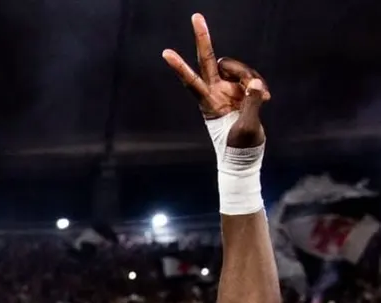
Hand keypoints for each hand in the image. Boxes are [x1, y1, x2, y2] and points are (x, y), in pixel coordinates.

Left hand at [162, 13, 269, 148]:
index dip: (180, 66)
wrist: (245, 156)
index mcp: (208, 103)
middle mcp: (215, 91)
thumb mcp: (246, 128)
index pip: (192, 81)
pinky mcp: (241, 89)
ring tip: (261, 98)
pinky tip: (265, 99)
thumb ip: (250, 103)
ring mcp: (228, 88)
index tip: (165, 53)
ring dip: (251, 77)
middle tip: (196, 16)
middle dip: (203, 38)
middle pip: (208, 59)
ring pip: (239, 67)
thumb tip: (253, 84)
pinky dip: (260, 86)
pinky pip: (252, 77)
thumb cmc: (239, 147)